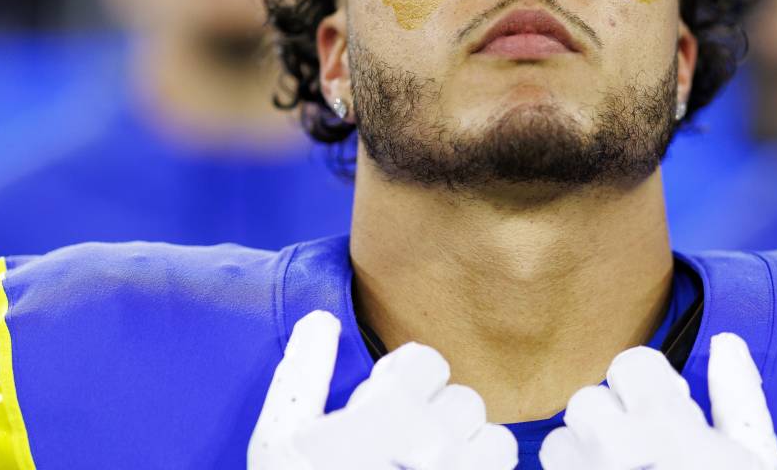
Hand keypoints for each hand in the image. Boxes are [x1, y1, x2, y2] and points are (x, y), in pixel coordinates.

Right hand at [249, 310, 517, 469]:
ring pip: (496, 445)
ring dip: (471, 453)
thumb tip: (321, 321)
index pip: (424, 364)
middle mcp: (429, 448)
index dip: (407, 379)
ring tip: (437, 469)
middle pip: (463, 403)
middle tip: (407, 446)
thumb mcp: (280, 443)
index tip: (388, 401)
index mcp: (381, 419)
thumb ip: (301, 377)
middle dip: (437, 419)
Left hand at [540, 333, 776, 469]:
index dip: (647, 387)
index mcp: (671, 427)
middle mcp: (619, 450)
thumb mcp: (753, 459)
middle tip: (640, 457)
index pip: (630, 364)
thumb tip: (726, 343)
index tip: (660, 414)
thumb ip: (737, 398)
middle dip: (610, 424)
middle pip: (586, 402)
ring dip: (581, 460)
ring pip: (557, 445)